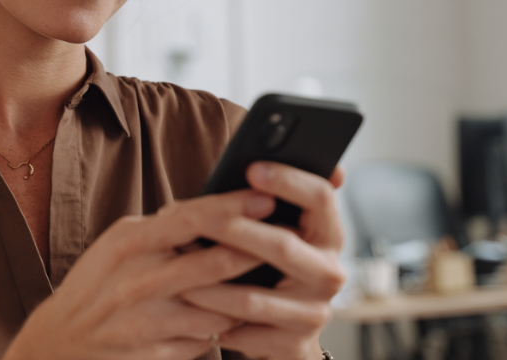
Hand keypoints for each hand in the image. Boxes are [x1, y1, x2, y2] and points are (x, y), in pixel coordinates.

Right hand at [2, 189, 277, 359]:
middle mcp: (138, 279)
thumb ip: (162, 229)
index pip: (190, 217)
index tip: (266, 196)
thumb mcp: (119, 243)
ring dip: (253, 291)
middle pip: (214, 261)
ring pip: (219, 303)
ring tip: (282, 276)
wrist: (60, 341)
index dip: (231, 206)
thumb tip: (213, 209)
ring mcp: (148, 319)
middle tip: (293, 235)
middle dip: (259, 248)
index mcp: (129, 242)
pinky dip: (231, 324)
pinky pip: (208, 336)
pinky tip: (249, 314)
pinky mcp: (158, 351)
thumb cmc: (97, 283)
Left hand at [180, 164, 346, 359]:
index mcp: (328, 234)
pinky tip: (186, 303)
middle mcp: (329, 272)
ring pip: (253, 297)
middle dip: (234, 229)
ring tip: (177, 265)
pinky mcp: (292, 344)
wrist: (285, 333)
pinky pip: (243, 329)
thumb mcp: (279, 230)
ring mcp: (313, 312)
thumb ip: (270, 202)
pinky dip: (211, 316)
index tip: (253, 168)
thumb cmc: (272, 266)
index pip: (321, 197)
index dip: (289, 180)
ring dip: (209, 282)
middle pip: (283, 245)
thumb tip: (249, 165)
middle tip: (196, 218)